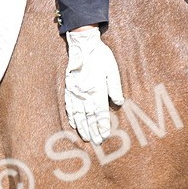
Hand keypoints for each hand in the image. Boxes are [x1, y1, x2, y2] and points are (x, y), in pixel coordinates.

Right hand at [64, 26, 124, 144]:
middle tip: (97, 142)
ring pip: (78, 114)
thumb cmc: (100, 57)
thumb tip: (118, 102)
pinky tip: (74, 124)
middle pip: (89, 116)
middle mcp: (84, 93)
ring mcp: (75, 92)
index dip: (102, 125)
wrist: (83, 45)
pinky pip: (69, 106)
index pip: (100, 112)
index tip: (105, 135)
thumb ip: (115, 88)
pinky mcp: (69, 88)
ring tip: (87, 138)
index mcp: (96, 89)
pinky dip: (72, 117)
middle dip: (93, 130)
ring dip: (83, 127)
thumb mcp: (112, 70)